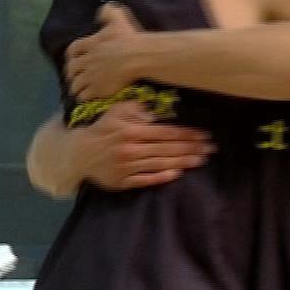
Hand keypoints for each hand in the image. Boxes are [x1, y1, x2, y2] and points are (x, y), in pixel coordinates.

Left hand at [65, 3, 142, 100]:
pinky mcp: (97, 89)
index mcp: (90, 44)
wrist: (138, 57)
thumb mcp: (118, 19)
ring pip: (75, 84)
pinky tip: (87, 98)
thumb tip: (102, 9)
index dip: (71, 56)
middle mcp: (87, 60)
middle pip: (71, 69)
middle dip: (71, 74)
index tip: (73, 59)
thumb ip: (108, 12)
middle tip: (75, 77)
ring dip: (76, 87)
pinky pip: (84, 95)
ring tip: (79, 91)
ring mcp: (91, 76)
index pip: (72, 50)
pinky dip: (83, 97)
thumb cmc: (129, 38)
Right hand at [72, 101, 213, 190]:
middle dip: (192, 148)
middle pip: (168, 149)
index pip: (166, 132)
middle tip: (211, 148)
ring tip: (200, 160)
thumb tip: (156, 112)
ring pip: (161, 164)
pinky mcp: (123, 181)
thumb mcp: (115, 111)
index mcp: (132, 130)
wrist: (78, 153)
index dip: (187, 134)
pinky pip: (146, 179)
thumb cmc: (101, 129)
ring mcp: (128, 167)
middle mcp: (132, 149)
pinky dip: (162, 177)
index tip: (204, 135)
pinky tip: (177, 174)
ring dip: (183, 162)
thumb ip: (136, 108)